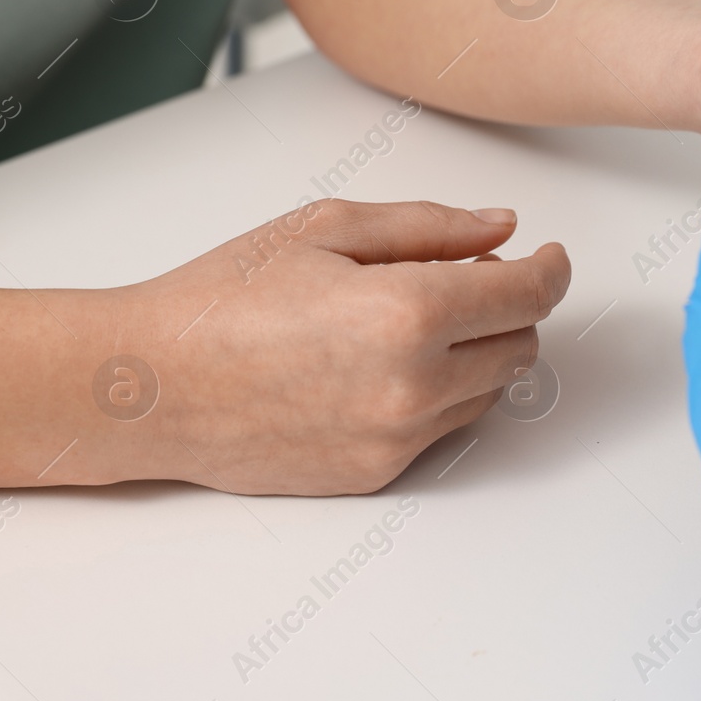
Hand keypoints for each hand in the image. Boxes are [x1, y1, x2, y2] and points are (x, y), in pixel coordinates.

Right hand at [112, 200, 569, 493]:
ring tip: (412, 321)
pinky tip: (383, 365)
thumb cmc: (222, 300)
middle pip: (521, 345)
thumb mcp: (327, 228)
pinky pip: (445, 429)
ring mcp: (398, 438)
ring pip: (491, 392)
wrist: (151, 388)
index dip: (550, 268)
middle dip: (510, 307)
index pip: (528, 294)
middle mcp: (415, 386)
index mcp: (408, 312)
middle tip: (469, 278)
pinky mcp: (377, 473)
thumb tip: (500, 226)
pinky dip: (440, 394)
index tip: (549, 256)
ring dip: (478, 352)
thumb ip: (430, 226)